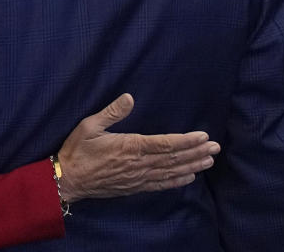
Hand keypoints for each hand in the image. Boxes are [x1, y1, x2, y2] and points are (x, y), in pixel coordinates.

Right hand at [56, 93, 219, 201]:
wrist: (68, 180)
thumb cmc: (77, 150)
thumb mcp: (89, 125)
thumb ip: (112, 112)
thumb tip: (129, 97)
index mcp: (129, 146)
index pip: (165, 144)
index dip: (186, 141)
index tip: (203, 136)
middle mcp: (138, 163)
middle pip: (173, 158)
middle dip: (196, 152)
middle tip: (216, 147)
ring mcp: (138, 177)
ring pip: (171, 171)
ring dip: (192, 166)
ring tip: (209, 160)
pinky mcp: (134, 186)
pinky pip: (160, 184)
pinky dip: (177, 181)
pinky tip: (189, 177)